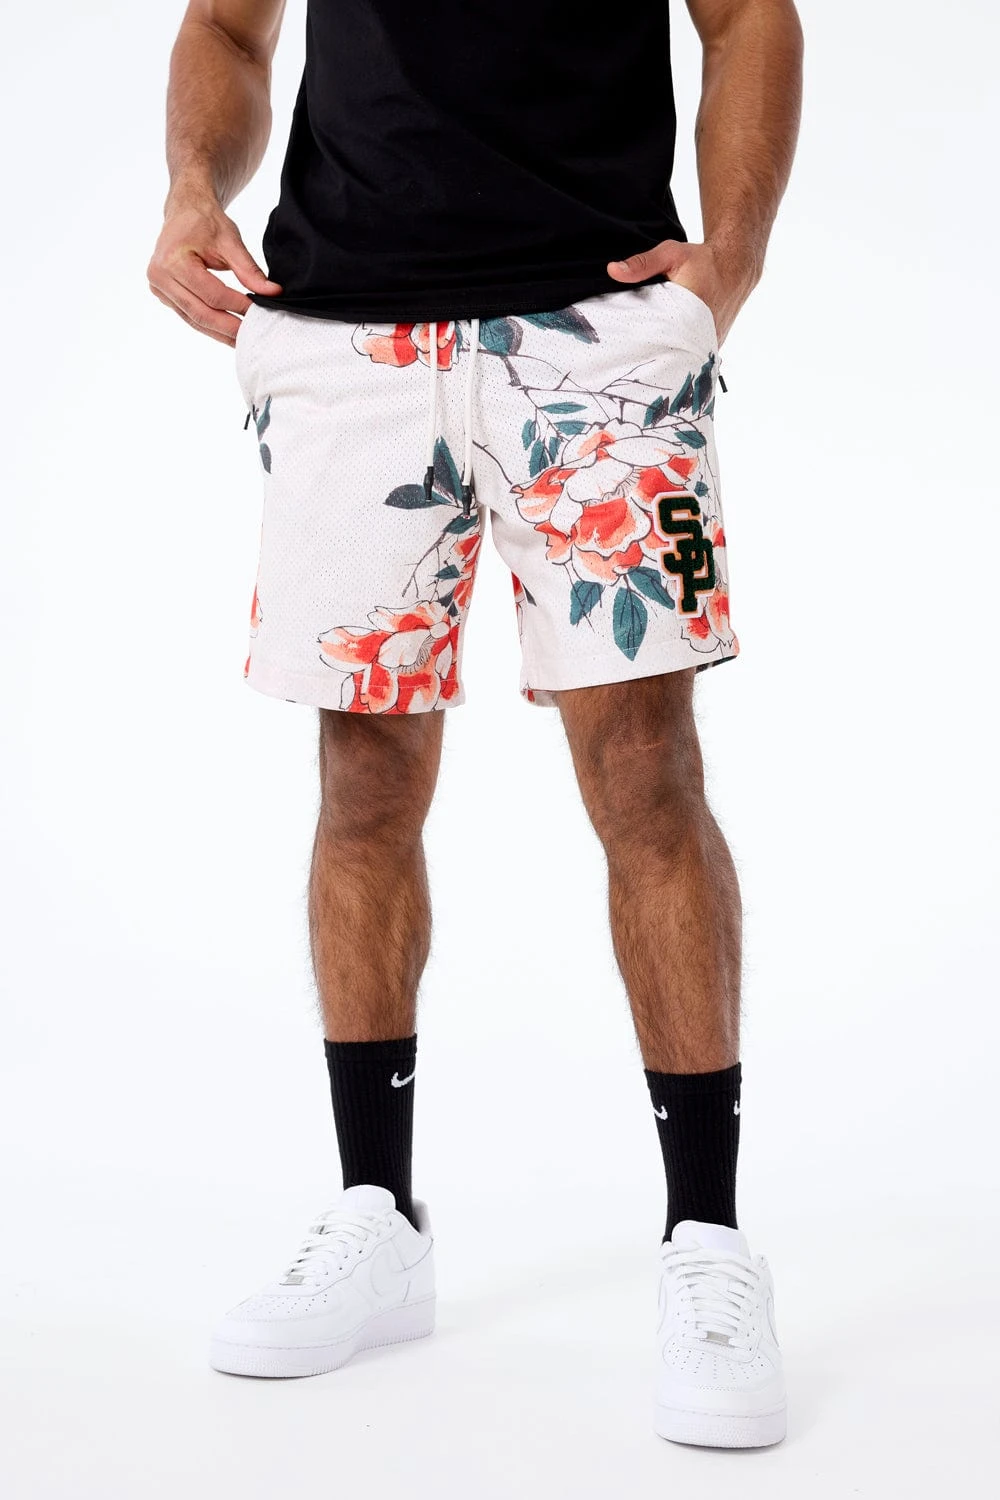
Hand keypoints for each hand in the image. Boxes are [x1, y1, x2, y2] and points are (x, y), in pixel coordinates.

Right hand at [147, 191, 281, 346]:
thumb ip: (249, 270)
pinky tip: (227, 333)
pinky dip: (210, 325)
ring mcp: (159, 288)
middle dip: (229, 327)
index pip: (212, 294)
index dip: (237, 306)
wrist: (184, 210)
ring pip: (194, 319)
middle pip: (201, 312)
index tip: (258, 312)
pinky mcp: (163, 294)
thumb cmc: (205, 221)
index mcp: (173, 261)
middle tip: (253, 336)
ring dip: (220, 332)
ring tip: (243, 340)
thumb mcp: (230, 241)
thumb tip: (272, 293)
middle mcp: (160, 277)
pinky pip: (189, 316)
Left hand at [608, 239, 759, 345]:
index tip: (622, 346)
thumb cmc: (702, 260)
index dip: (639, 344)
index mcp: (691, 311)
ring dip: (664, 357)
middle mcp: (703, 332)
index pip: (659, 337)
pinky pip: (692, 357)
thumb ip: (642, 263)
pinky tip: (662, 354)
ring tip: (642, 359)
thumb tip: (613, 270)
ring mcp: (710, 342)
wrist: (734, 267)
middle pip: (669, 353)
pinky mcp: (713, 346)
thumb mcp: (670, 254)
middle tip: (626, 357)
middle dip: (649, 355)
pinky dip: (678, 356)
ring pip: (682, 359)